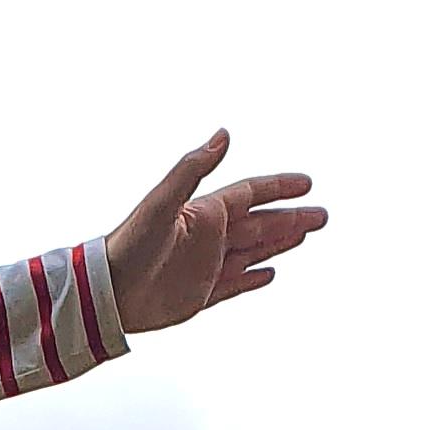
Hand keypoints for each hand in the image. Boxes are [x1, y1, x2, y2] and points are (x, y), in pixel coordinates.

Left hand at [106, 134, 327, 335]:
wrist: (106, 294)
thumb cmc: (129, 245)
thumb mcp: (163, 202)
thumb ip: (194, 168)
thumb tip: (225, 133)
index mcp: (205, 212)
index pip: (252, 194)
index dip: (279, 188)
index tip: (307, 183)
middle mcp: (209, 237)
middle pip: (261, 223)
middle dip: (292, 218)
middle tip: (323, 217)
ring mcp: (206, 266)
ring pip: (253, 251)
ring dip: (280, 242)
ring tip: (307, 234)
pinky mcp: (199, 296)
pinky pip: (235, 284)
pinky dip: (254, 278)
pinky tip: (272, 273)